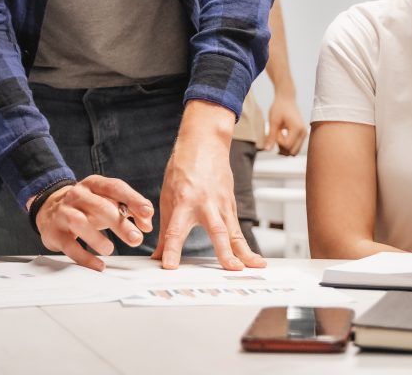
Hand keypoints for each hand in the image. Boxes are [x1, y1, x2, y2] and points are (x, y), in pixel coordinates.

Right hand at [34, 176, 152, 270]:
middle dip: (119, 223)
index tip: (148, 213)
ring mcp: (64, 212)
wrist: (49, 209)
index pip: (115, 187)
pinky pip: (69, 246)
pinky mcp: (55, 232)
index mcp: (94, 184)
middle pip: (100, 206)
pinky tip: (98, 265)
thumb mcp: (107, 202)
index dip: (132, 199)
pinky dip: (85, 257)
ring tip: (111, 250)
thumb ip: (130, 210)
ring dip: (97, 238)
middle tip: (136, 239)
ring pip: (79, 222)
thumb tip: (147, 224)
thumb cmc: (86, 207)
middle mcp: (78, 195)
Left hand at [154, 102, 263, 270]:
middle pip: (216, 231)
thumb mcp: (167, 197)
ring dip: (244, 252)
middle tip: (231, 269)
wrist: (204, 143)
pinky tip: (254, 260)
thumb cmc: (183, 168)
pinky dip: (246, 246)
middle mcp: (205, 204)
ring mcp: (221, 205)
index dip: (171, 249)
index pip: (175, 230)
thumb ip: (165, 229)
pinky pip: (238, 230)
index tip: (168, 266)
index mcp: (183, 201)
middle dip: (224, 252)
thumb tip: (157, 255)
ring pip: (234, 231)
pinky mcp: (230, 206)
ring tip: (254, 267)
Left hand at [261, 96, 307, 155]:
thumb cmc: (279, 107)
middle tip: (276, 134)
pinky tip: (282, 135)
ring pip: (294, 151)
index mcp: (297, 129)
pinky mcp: (302, 134)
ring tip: (279, 134)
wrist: (286, 98)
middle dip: (282, 147)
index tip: (275, 131)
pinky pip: (295, 147)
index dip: (278, 141)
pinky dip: (287, 145)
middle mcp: (303, 133)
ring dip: (284, 147)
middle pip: (292, 151)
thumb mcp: (273, 121)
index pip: (287, 145)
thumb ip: (271, 136)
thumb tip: (267, 150)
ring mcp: (304, 134)